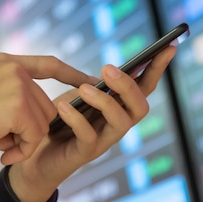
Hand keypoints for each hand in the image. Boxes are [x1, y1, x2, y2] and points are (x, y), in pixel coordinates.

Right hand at [0, 53, 91, 164]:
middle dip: (29, 128)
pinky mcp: (18, 105)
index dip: (71, 73)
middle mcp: (13, 68)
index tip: (90, 79)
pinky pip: (36, 137)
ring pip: (44, 122)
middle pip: (47, 105)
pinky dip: (21, 150)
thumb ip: (13, 94)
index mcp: (5, 62)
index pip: (49, 64)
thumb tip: (49, 109)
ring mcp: (16, 84)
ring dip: (23, 140)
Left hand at [3, 46, 176, 201]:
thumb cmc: (58, 121)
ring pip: (121, 122)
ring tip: (84, 89)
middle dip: (128, 86)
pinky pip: (89, 136)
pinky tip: (62, 107)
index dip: (158, 68)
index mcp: (118, 107)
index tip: (168, 47)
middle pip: (140, 107)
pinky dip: (76, 119)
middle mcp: (117, 125)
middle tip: (107, 69)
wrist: (34, 155)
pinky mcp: (84, 154)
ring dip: (105, 102)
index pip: (145, 87)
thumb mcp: (75, 95)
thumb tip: (107, 73)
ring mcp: (104, 141)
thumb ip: (93, 85)